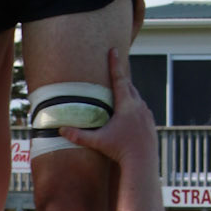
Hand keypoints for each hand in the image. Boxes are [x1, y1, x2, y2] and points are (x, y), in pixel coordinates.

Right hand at [58, 47, 156, 167]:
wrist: (143, 160)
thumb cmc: (119, 150)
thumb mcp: (98, 141)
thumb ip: (79, 135)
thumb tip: (60, 129)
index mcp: (126, 105)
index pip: (119, 79)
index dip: (115, 64)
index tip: (114, 50)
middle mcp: (138, 105)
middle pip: (128, 85)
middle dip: (120, 76)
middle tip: (115, 66)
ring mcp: (146, 113)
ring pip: (136, 97)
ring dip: (128, 91)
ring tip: (121, 86)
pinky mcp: (150, 121)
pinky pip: (142, 108)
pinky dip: (135, 104)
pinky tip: (130, 109)